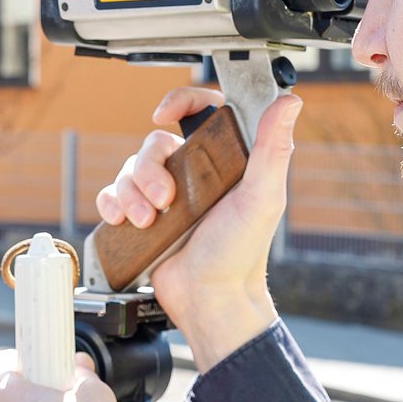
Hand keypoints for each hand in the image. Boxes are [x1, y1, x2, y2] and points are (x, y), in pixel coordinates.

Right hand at [94, 89, 302, 369]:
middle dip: (151, 170)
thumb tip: (288, 102)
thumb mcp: (262, 197)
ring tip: (148, 221)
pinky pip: (113, 193)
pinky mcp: (142, 215)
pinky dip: (113, 203)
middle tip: (167, 200)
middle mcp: (194, 173)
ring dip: (132, 193)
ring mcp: (165, 194)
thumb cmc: (240, 255)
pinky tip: (125, 220)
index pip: (201, 110)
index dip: (181, 102)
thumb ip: (272, 149)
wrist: (209, 299)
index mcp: (224, 161)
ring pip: (130, 168)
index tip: (165, 113)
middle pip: (155, 143)